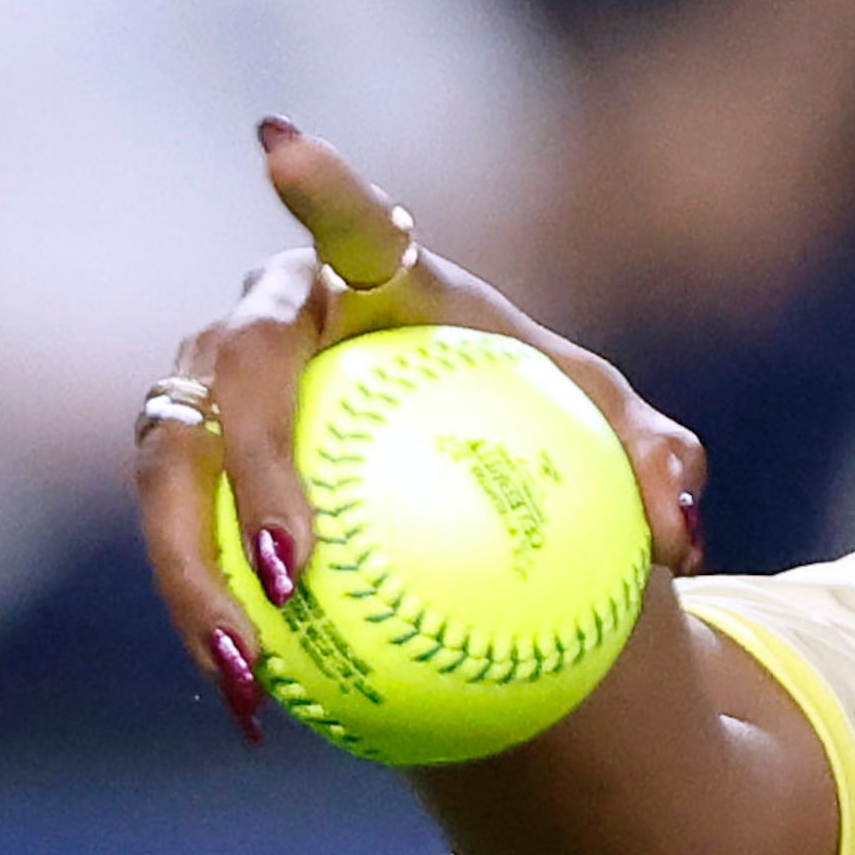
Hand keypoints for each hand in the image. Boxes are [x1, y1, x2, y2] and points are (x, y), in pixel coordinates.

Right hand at [135, 119, 707, 738]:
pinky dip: (204, 619)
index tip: (279, 147)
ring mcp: (209, 382)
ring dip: (193, 563)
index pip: (353, 224)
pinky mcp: (181, 465)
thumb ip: (662, 466)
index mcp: (384, 278)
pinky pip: (178, 539)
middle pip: (242, 365)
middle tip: (295, 572)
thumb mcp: (623, 441)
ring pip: (173, 460)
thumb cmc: (550, 428)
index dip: (315, 186)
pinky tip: (250, 706)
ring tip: (247, 660)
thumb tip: (681, 535)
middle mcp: (274, 315)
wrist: (468, 474)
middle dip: (250, 462)